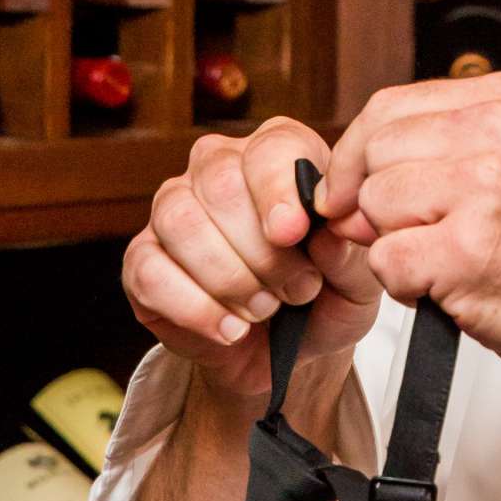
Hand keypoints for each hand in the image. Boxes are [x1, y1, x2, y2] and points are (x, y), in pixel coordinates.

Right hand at [123, 117, 385, 402]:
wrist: (289, 352)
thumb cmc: (327, 298)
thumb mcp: (357, 283)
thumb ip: (350, 257)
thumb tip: (327, 239)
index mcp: (280, 154)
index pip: (270, 148)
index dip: (277, 190)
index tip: (293, 234)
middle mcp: (220, 167)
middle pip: (220, 183)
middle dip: (260, 250)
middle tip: (296, 291)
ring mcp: (174, 208)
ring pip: (181, 221)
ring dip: (229, 279)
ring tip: (265, 310)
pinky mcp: (143, 258)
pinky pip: (150, 271)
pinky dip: (195, 309)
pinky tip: (230, 331)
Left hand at [314, 72, 500, 389]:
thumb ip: (450, 149)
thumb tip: (350, 177)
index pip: (387, 108)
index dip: (357, 156)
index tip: (352, 190)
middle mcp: (495, 134)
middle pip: (374, 153)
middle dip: (376, 203)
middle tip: (418, 236)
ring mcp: (482, 191)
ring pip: (373, 207)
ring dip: (395, 245)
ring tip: (450, 262)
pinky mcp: (467, 253)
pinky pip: (386, 262)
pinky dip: (406, 286)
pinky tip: (453, 288)